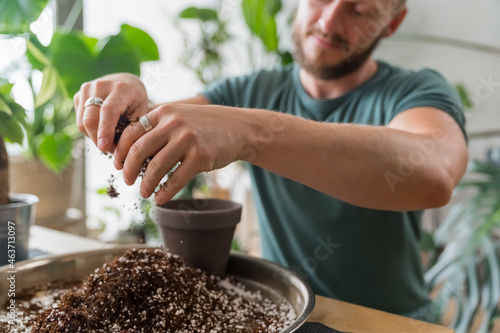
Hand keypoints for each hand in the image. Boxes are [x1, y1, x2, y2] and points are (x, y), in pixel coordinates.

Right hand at [74, 73, 148, 151]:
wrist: (125, 82)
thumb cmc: (136, 99)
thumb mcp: (141, 111)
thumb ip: (131, 128)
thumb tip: (119, 149)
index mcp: (121, 88)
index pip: (108, 111)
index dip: (104, 130)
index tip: (104, 147)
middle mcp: (101, 86)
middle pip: (90, 118)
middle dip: (98, 139)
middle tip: (111, 150)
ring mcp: (87, 89)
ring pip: (82, 122)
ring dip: (94, 137)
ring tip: (108, 141)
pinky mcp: (78, 96)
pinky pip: (79, 121)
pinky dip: (89, 131)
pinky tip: (101, 130)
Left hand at [113, 103, 250, 203]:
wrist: (239, 128)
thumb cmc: (206, 126)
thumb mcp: (180, 116)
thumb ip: (159, 128)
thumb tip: (133, 153)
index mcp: (163, 112)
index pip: (131, 133)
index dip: (120, 152)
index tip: (117, 165)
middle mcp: (173, 123)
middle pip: (139, 150)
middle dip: (128, 170)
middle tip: (126, 182)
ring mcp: (187, 139)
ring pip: (156, 167)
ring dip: (146, 184)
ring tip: (144, 193)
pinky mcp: (200, 156)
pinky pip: (176, 179)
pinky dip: (165, 191)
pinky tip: (160, 198)